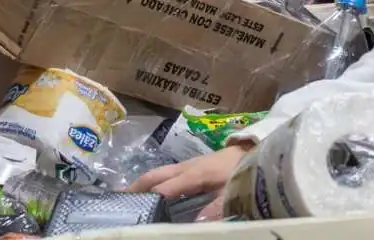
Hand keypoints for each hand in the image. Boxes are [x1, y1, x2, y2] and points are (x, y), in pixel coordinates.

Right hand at [128, 145, 249, 221]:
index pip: (162, 189)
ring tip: (129, 198)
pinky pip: (169, 173)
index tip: (131, 214)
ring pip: (160, 173)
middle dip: (135, 187)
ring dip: (144, 184)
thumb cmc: (243, 170)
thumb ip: (215, 210)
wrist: (256, 148)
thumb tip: (195, 226)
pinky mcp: (195, 165)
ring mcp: (189, 164)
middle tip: (117, 201)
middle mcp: (186, 167)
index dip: (146, 201)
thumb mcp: (232, 192)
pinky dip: (156, 182)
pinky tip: (155, 193)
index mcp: (192, 174)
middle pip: (154, 176)